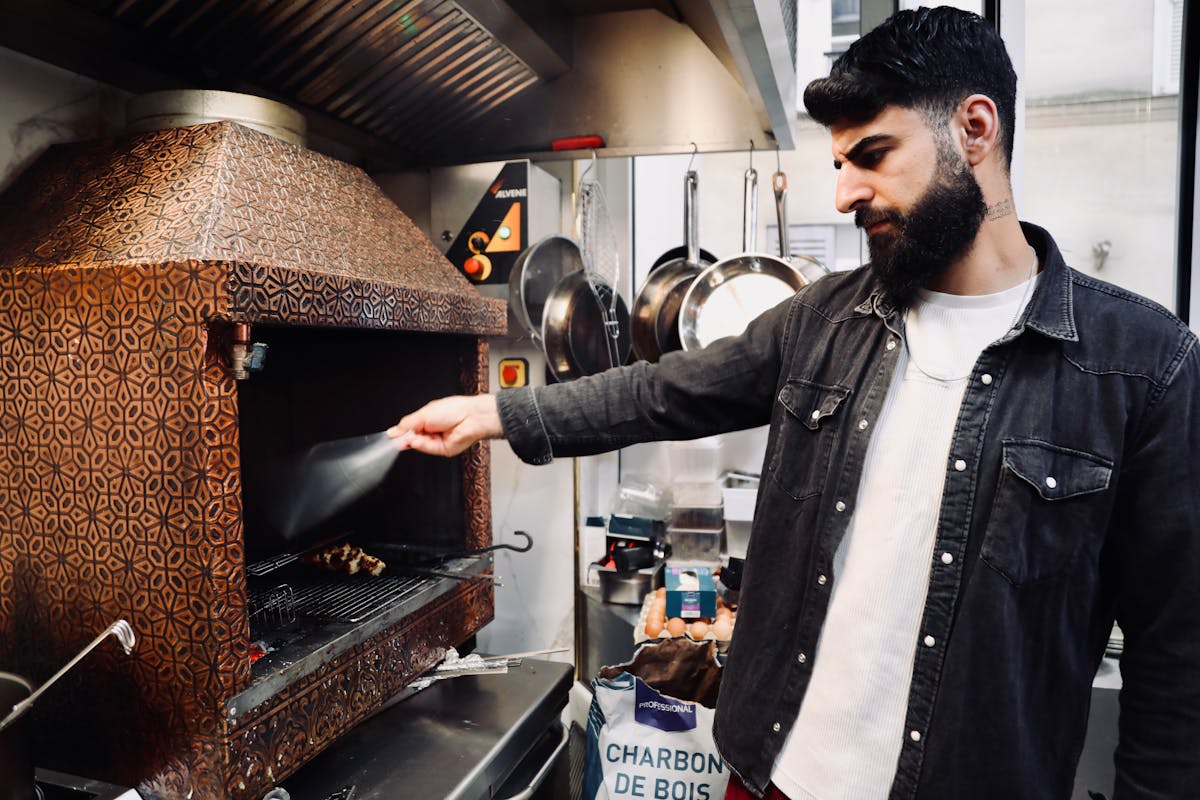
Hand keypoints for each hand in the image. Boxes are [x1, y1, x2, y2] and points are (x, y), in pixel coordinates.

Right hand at [386, 394, 502, 456]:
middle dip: (405, 438)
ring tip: (411, 436)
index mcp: (427, 419)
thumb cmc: (453, 409)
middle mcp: (432, 430)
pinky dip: (421, 445)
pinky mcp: (443, 450)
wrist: (470, 417)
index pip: (409, 429)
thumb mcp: (423, 414)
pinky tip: (417, 440)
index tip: (391, 436)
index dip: (400, 433)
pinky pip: (428, 449)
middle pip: (412, 438)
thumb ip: (406, 424)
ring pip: (419, 445)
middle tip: (397, 437)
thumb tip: (392, 432)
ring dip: (413, 441)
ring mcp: (437, 440)